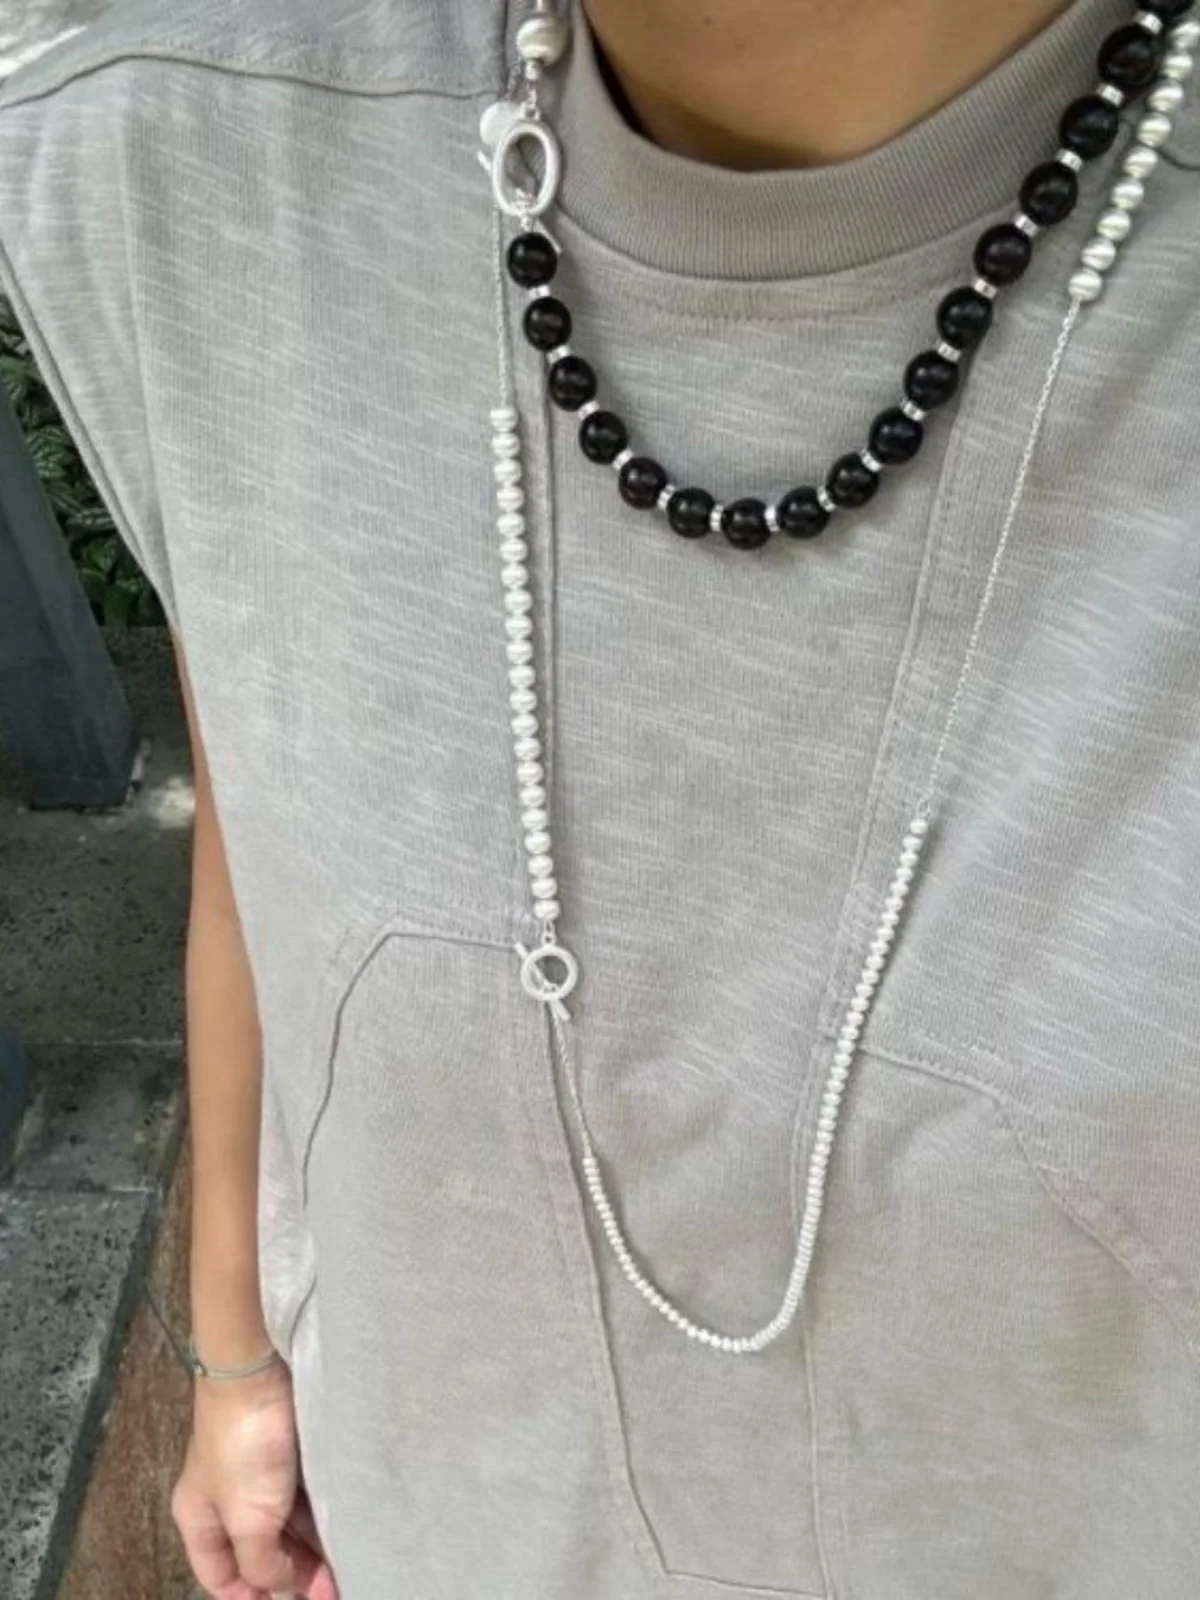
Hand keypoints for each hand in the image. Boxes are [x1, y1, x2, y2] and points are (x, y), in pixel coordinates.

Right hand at [171, 1358, 338, 1599]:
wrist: (260, 1370)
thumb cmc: (245, 1450)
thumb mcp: (248, 1519)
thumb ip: (262, 1562)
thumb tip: (280, 1585)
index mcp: (200, 1520)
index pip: (220, 1577)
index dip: (250, 1598)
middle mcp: (227, 1500)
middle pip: (258, 1553)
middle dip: (292, 1577)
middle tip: (335, 1591)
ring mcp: (258, 1474)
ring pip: (285, 1526)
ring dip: (313, 1551)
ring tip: (348, 1570)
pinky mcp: (287, 1451)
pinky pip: (304, 1496)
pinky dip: (321, 1518)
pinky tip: (346, 1532)